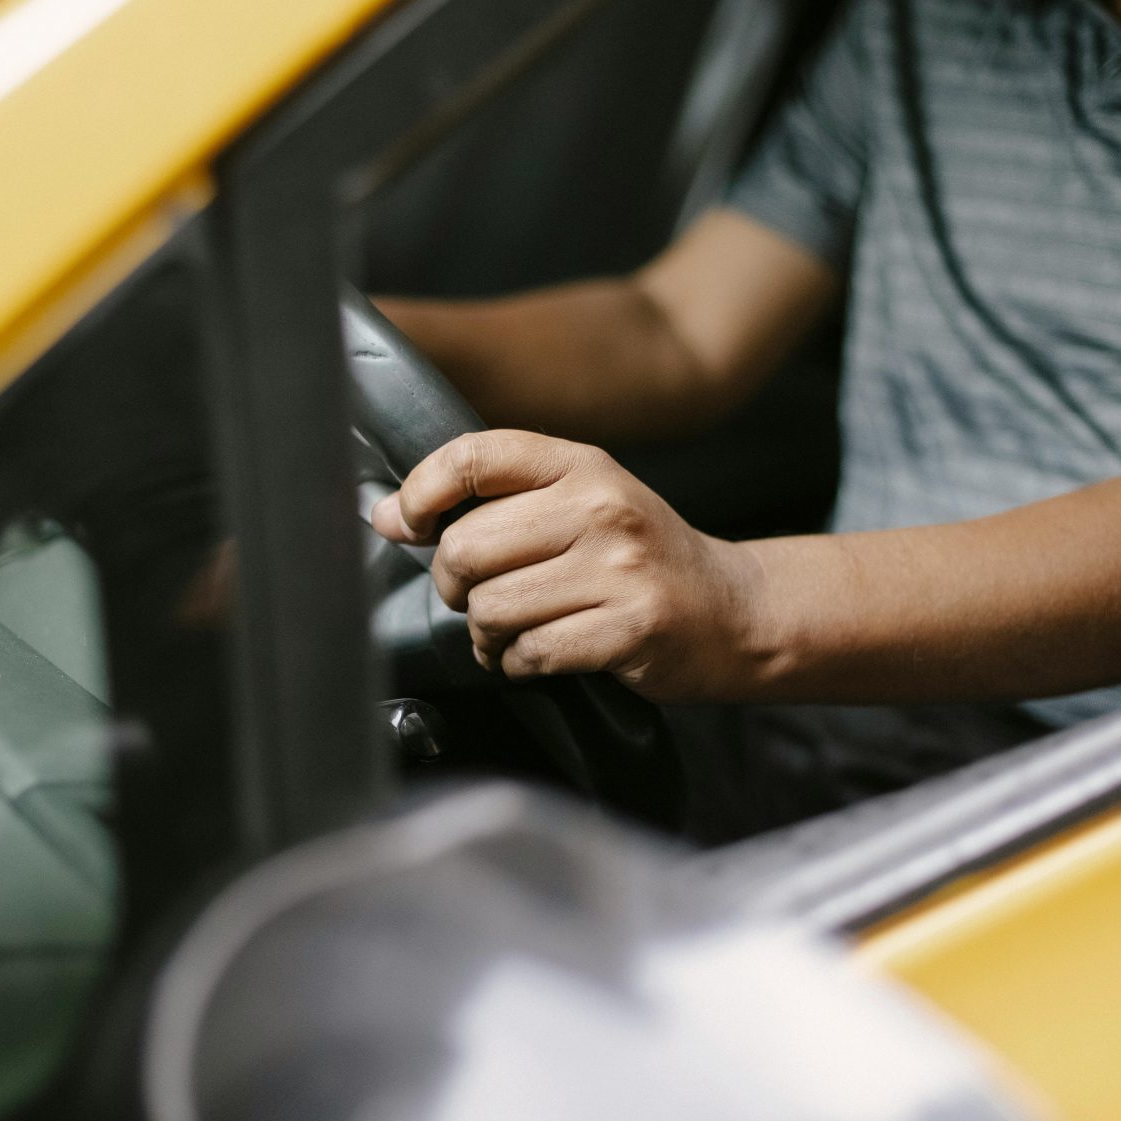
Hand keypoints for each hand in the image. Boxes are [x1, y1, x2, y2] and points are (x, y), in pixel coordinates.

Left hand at [370, 430, 768, 700]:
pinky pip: (529, 653)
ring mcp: (620, 570)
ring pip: (491, 608)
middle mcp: (602, 508)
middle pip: (466, 547)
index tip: (406, 524)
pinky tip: (538, 656)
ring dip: (485, 634)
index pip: (476, 456)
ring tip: (511, 633)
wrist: (734, 610)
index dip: (421, 492)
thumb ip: (490, 502)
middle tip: (476, 598)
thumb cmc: (640, 559)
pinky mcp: (629, 629)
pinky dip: (518, 665)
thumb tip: (387, 514)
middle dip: (453, 586)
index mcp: (582, 466)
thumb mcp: (578, 504)